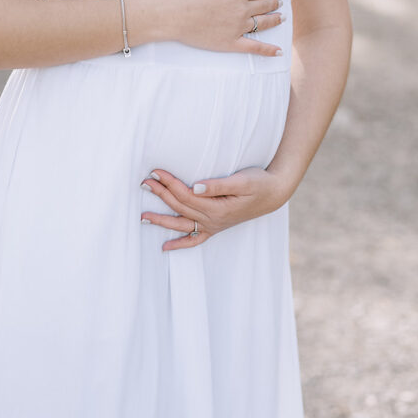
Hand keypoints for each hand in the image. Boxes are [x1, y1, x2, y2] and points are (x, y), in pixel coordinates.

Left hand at [140, 166, 288, 249]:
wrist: (274, 194)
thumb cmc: (259, 182)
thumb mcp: (241, 180)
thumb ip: (217, 185)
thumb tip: (195, 187)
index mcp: (217, 208)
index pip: (186, 194)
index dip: (169, 183)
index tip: (156, 171)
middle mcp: (212, 221)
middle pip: (180, 207)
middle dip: (161, 194)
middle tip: (145, 182)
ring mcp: (213, 226)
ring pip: (182, 224)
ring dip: (162, 221)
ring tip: (143, 217)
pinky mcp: (216, 227)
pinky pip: (195, 239)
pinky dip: (180, 244)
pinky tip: (165, 246)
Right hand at [165, 0, 283, 56]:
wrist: (170, 12)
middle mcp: (243, 9)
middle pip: (266, 5)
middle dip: (274, 3)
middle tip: (278, 2)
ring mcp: (238, 27)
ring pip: (263, 23)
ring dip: (274, 20)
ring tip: (280, 18)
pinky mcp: (230, 43)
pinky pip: (254, 48)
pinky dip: (268, 50)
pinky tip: (278, 51)